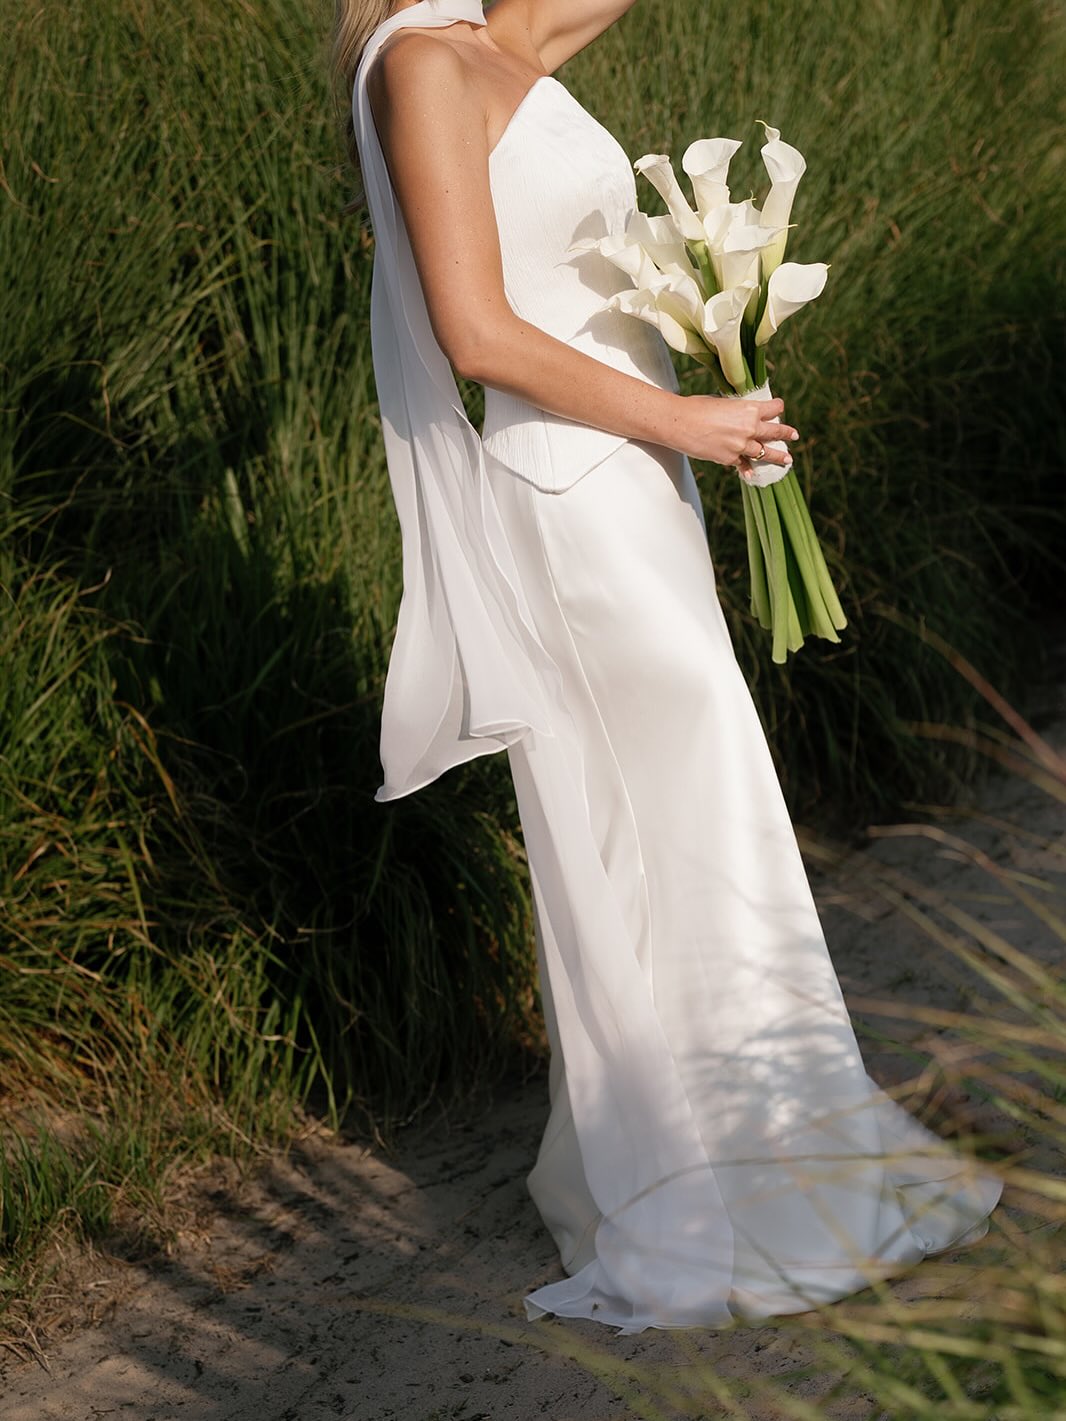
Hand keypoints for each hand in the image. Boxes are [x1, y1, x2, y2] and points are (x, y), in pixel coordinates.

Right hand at [680, 394, 797, 473]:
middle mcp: (750, 427)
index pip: (774, 408)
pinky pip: (744, 465)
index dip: (777, 408)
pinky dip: (748, 469)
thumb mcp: (721, 402)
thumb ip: (736, 410)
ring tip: (787, 460)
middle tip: (794, 436)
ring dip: (777, 457)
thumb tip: (739, 415)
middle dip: (787, 434)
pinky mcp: (730, 459)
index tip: (779, 409)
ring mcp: (741, 445)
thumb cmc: (696, 407)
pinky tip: (752, 475)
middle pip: (775, 431)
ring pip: (766, 453)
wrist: (679, 423)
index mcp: (749, 409)